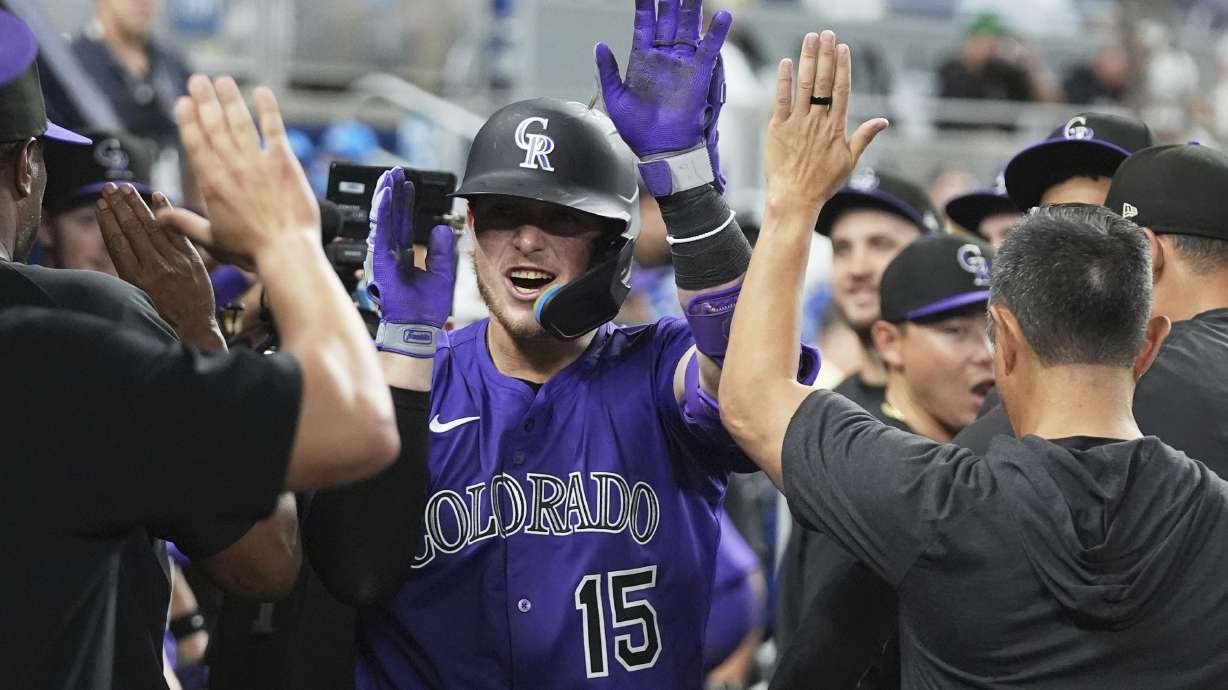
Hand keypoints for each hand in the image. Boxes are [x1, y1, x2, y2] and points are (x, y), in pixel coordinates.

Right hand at [97, 182, 224, 350]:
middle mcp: (152, 267)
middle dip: (119, 206)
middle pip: (132, 230)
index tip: (100, 204)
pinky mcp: (191, 260)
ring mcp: (173, 262)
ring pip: (152, 227)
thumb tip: (117, 241)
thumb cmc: (163, 313)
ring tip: (126, 188)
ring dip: (137, 205)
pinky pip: (176, 231)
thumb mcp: (138, 295)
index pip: (116, 242)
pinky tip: (157, 196)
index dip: (107, 221)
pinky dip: (167, 212)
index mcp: (134, 278)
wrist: (193, 328)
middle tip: (110, 187)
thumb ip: (130, 268)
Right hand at [157, 75, 319, 269]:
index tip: (183, 102)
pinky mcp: (284, 163)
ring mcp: (258, 162)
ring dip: (230, 99)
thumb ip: (184, 223)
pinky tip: (262, 93)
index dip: (188, 120)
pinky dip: (267, 110)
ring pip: (240, 122)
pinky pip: (274, 129)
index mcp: (212, 184)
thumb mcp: (211, 239)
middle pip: (214, 126)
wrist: (286, 251)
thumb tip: (157, 217)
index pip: (195, 143)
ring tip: (222, 80)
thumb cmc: (250, 250)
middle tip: (197, 80)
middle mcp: (232, 167)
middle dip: (204, 100)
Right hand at [365, 167, 454, 327]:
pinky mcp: (380, 260)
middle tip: (395, 172)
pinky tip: (386, 194)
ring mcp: (384, 257)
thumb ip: (441, 250)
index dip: (404, 203)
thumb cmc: (426, 309)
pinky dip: (383, 211)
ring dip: (385, 196)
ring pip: (383, 219)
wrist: (417, 329)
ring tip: (389, 176)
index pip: (402, 223)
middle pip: (391, 217)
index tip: (407, 184)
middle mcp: (391, 254)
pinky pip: (381, 230)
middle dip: (393, 193)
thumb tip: (439, 228)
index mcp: (403, 257)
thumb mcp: (442, 273)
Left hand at [596, 0, 731, 159]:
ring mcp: (682, 64)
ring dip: (692, 7)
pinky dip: (716, 33)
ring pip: (688, 27)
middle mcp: (663, 57)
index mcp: (642, 60)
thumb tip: (599, 45)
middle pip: (668, 19)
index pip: (644, 24)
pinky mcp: (698, 75)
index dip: (645, 5)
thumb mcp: (615, 100)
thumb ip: (607, 71)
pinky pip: (709, 50)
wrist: (661, 150)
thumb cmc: (638, 131)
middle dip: (670, 0)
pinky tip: (722, 16)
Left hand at [764, 31, 887, 217]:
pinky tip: (786, 62)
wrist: (795, 199)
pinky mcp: (777, 128)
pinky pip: (781, 100)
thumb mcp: (849, 161)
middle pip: (823, 81)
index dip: (842, 67)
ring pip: (804, 85)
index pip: (841, 90)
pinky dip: (784, 80)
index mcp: (836, 127)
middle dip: (826, 55)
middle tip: (827, 34)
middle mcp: (818, 121)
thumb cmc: (823, 183)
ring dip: (807, 59)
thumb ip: (865, 137)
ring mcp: (797, 123)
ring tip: (810, 39)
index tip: (843, 48)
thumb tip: (884, 122)